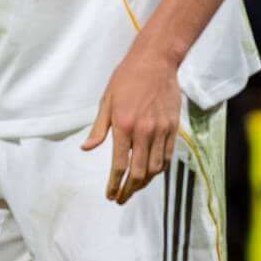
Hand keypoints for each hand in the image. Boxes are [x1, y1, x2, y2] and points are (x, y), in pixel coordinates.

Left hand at [82, 37, 183, 202]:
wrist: (155, 62)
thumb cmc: (126, 80)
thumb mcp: (105, 102)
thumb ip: (98, 129)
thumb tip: (86, 149)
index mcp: (124, 126)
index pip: (119, 165)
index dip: (114, 184)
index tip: (110, 195)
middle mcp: (144, 131)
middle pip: (139, 172)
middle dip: (129, 190)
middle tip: (120, 198)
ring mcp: (161, 130)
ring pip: (155, 168)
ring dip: (144, 183)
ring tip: (133, 189)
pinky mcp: (173, 127)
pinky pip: (167, 156)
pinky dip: (159, 169)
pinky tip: (150, 174)